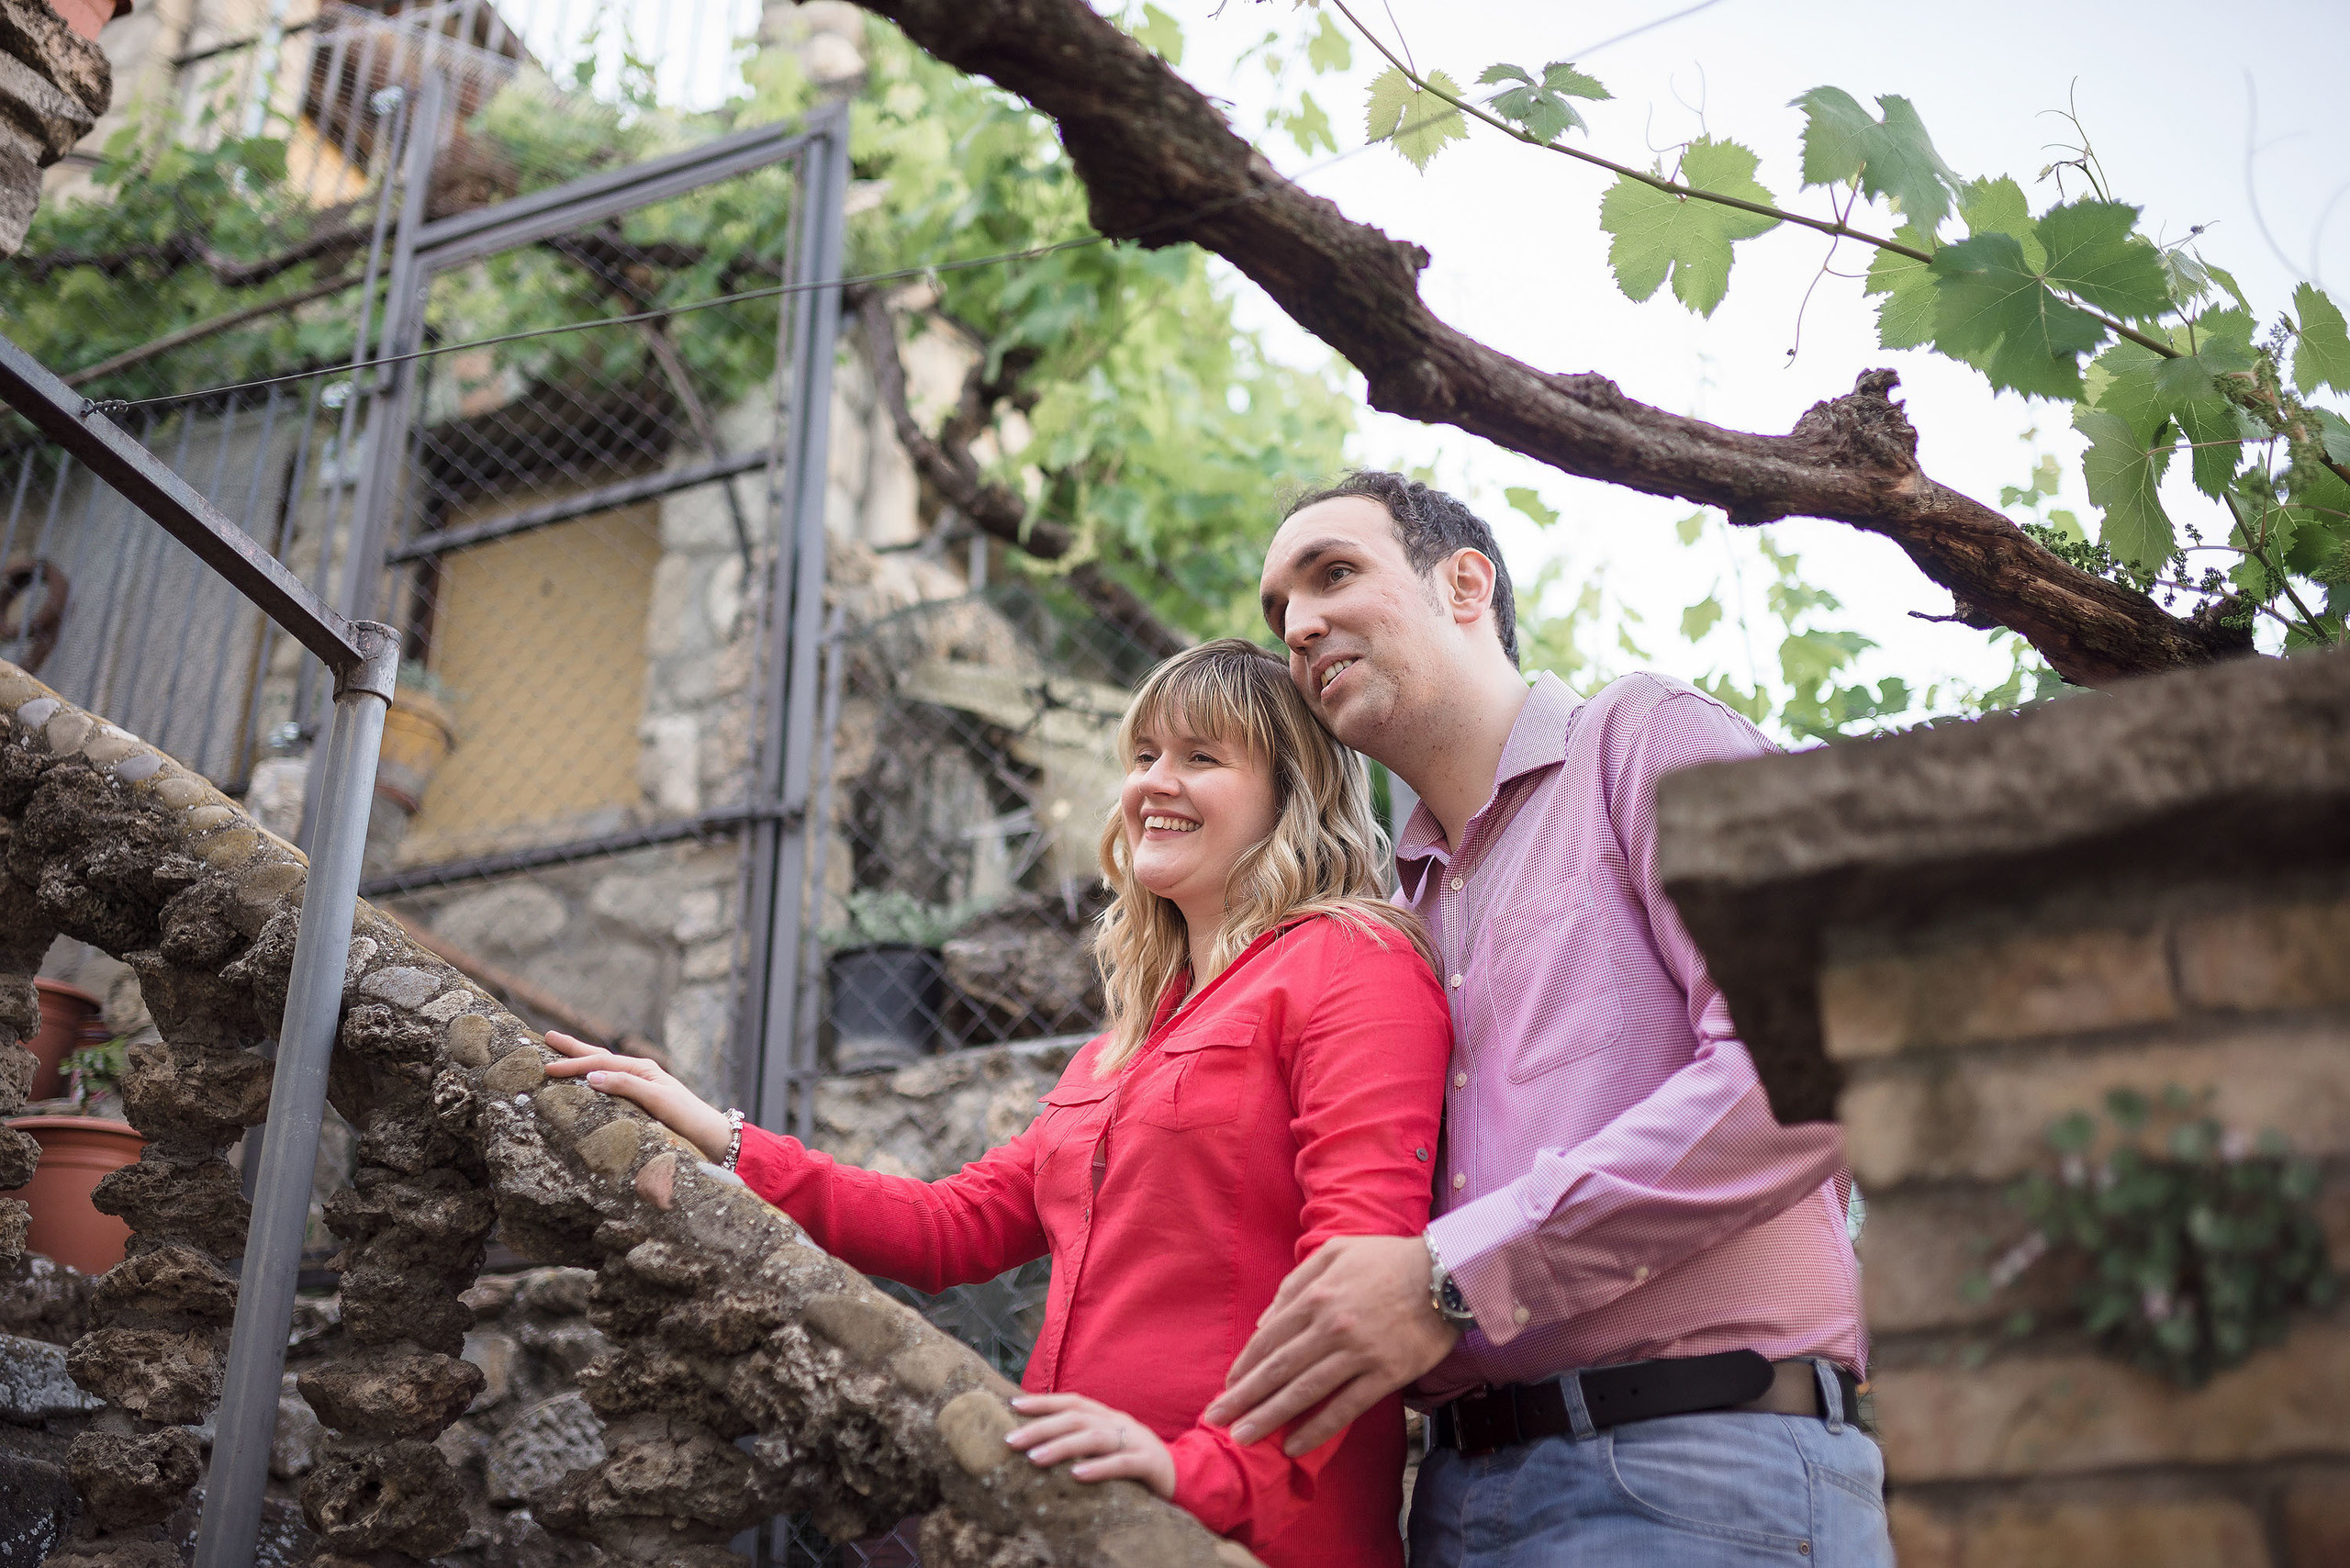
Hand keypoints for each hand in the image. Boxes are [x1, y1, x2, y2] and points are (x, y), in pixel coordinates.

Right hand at [541, 1031, 733, 1161]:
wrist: (708, 1135)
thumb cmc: (686, 1117)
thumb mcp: (657, 1099)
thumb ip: (626, 1086)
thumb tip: (592, 1076)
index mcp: (642, 1069)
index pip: (600, 1063)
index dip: (574, 1064)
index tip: (547, 1067)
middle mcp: (639, 1074)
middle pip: (600, 1057)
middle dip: (574, 1049)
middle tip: (547, 1038)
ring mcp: (639, 1086)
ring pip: (604, 1069)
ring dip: (582, 1060)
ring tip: (561, 1052)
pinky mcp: (639, 1102)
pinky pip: (611, 1086)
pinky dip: (594, 1079)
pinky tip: (585, 1082)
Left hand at [1005, 1393, 1175, 1497]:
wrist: (1184, 1475)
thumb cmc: (1136, 1460)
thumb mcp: (1109, 1443)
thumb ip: (1084, 1437)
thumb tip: (1041, 1439)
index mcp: (1108, 1416)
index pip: (1072, 1401)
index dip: (1043, 1401)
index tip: (1013, 1405)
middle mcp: (1120, 1423)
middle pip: (1077, 1418)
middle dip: (1041, 1427)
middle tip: (1011, 1440)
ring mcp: (1136, 1441)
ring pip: (1095, 1438)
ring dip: (1061, 1447)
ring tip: (1033, 1459)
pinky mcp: (1149, 1464)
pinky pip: (1122, 1464)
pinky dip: (1098, 1468)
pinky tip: (1077, 1475)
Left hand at [1202, 1235, 1459, 1457]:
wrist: (1447, 1273)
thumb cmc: (1389, 1259)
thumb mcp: (1336, 1252)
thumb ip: (1296, 1282)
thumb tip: (1266, 1320)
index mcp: (1317, 1296)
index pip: (1269, 1338)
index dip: (1245, 1366)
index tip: (1227, 1387)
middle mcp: (1331, 1326)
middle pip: (1278, 1369)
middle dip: (1244, 1398)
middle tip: (1217, 1421)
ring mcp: (1358, 1353)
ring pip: (1305, 1392)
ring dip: (1270, 1418)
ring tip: (1244, 1437)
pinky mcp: (1385, 1374)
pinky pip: (1345, 1407)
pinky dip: (1317, 1429)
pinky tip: (1294, 1445)